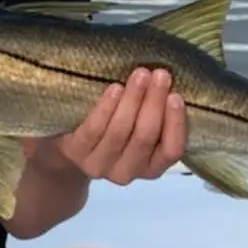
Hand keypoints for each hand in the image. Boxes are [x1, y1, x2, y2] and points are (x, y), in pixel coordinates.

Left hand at [56, 67, 186, 185]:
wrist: (71, 147)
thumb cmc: (115, 129)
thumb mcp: (140, 128)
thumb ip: (157, 115)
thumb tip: (171, 84)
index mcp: (151, 168)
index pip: (171, 151)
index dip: (176, 124)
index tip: (176, 96)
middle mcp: (127, 173)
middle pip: (145, 137)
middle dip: (154, 102)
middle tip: (160, 74)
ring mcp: (99, 165)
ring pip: (120, 131)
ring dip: (133, 99)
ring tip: (140, 75)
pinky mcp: (76, 152)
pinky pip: (95, 129)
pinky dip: (107, 107)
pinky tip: (115, 88)